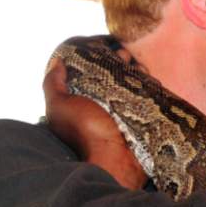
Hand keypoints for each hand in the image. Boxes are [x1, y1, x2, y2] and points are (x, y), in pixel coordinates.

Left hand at [43, 59, 147, 190]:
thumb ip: (53, 84)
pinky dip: (149, 87)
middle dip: (120, 62)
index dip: (97, 57)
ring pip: (131, 85)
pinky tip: (152, 79)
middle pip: (112, 76)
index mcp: (81, 103)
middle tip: (127, 55)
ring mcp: (123, 114)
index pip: (89, 73)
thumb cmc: (86, 131)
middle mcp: (102, 107)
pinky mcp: (141, 120)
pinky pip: (146, 98)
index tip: (106, 46)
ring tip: (141, 65)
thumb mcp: (61, 107)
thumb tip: (56, 61)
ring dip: (137, 72)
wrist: (116, 159)